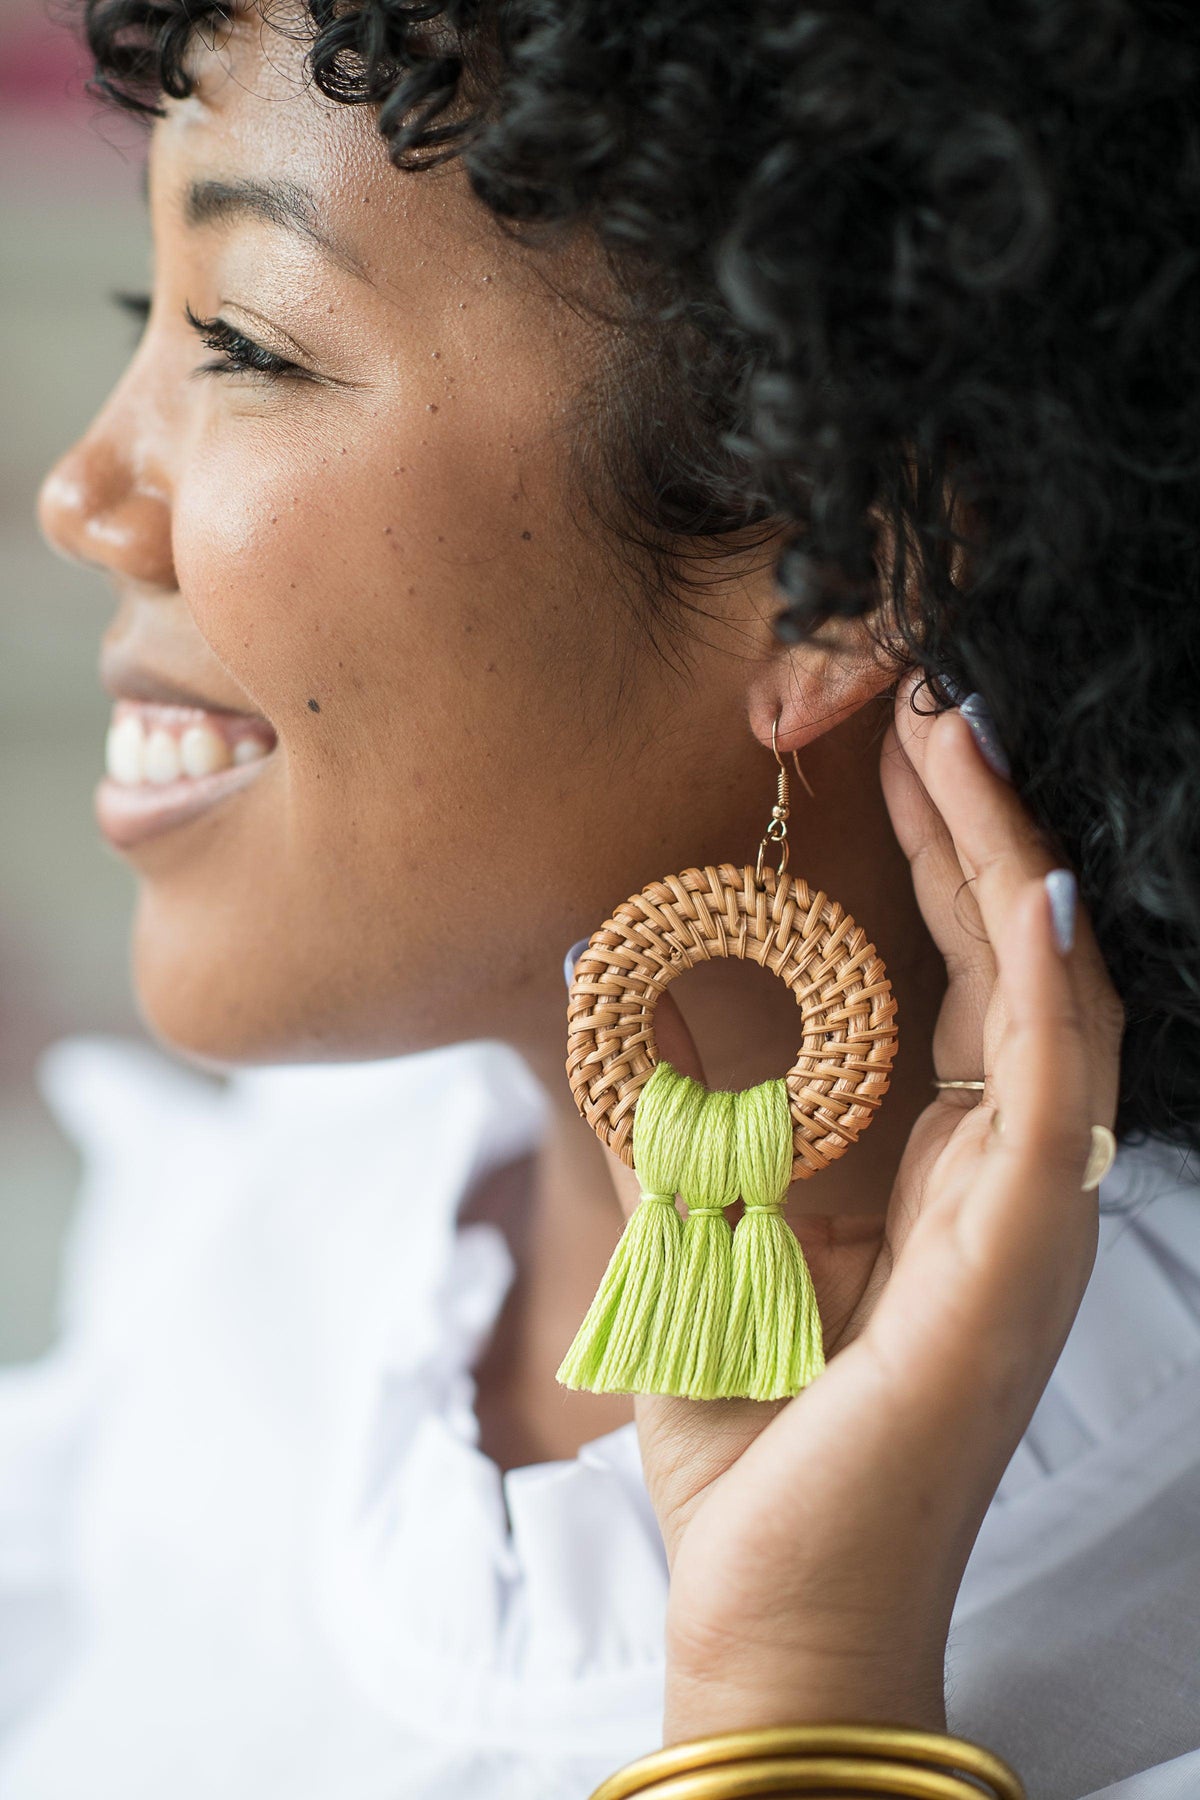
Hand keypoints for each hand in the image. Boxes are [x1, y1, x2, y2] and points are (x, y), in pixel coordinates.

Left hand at [591, 670, 1124, 1741]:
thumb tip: (601, 976)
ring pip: (1051, 997)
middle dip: (976, 823)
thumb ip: (662, 1112)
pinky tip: (1027, 881)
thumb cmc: (743, 1436)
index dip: (941, 856)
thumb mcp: (681, 1240)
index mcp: (939, 1173)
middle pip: (1013, 961)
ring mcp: (1025, 1217)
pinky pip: (1056, 1091)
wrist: (770, 1600)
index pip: (964, 978)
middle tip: (930, 697)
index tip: (893, 742)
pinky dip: (1049, 980)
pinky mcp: (1019, 1261)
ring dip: (1010, 861)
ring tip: (960, 738)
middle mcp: (1002, 1179)